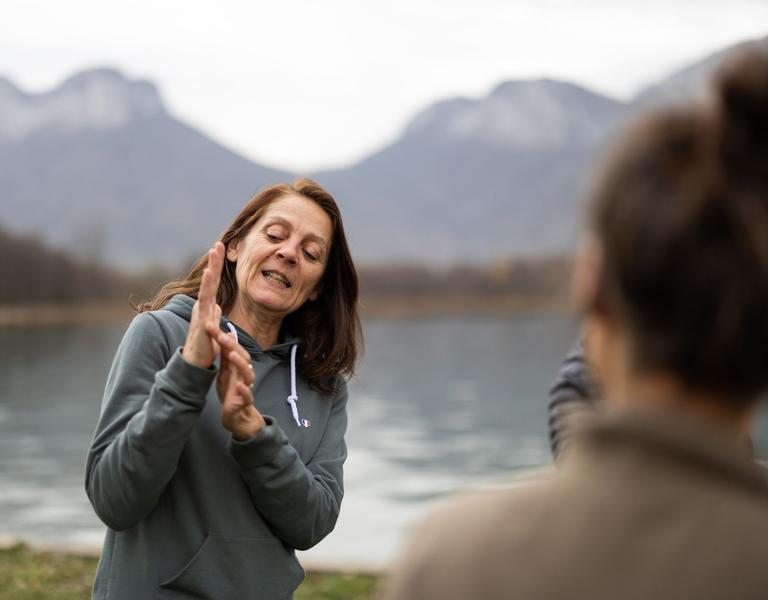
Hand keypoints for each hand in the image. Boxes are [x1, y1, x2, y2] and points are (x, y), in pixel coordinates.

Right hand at [182, 243, 224, 367]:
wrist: (195, 365)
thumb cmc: (205, 346)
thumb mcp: (213, 326)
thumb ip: (214, 315)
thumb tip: (217, 306)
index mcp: (207, 306)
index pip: (214, 283)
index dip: (217, 267)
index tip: (221, 249)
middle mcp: (203, 307)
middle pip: (209, 281)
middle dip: (214, 263)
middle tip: (218, 245)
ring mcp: (201, 315)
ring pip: (206, 291)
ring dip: (210, 274)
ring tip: (213, 257)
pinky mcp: (202, 325)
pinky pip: (205, 308)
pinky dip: (207, 295)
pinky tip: (208, 284)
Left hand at [207, 325, 266, 440]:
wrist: (236, 414)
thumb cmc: (231, 390)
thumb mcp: (226, 370)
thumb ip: (226, 354)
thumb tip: (225, 333)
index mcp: (237, 365)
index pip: (231, 347)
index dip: (221, 336)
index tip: (209, 325)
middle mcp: (244, 373)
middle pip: (242, 356)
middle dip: (232, 345)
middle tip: (221, 335)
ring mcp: (246, 387)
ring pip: (248, 373)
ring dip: (241, 363)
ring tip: (232, 355)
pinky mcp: (244, 401)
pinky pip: (248, 395)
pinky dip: (245, 391)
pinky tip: (241, 386)